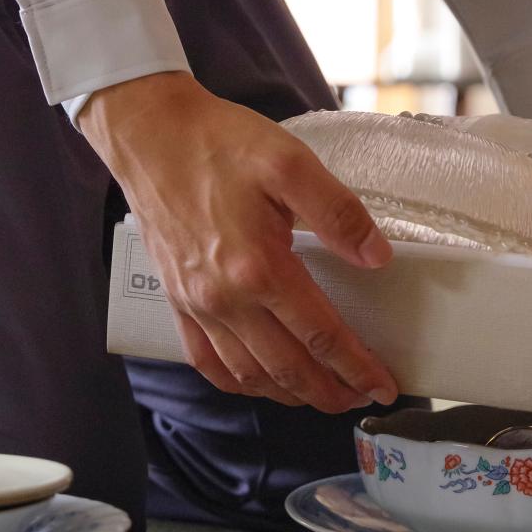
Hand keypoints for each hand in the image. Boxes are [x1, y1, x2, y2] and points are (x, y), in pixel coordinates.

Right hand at [81, 73, 397, 413]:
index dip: (357, 368)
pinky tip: (258, 382)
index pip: (320, 336)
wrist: (148, 132)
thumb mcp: (290, 162)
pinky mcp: (176, 299)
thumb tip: (377, 257)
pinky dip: (238, 383)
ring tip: (320, 394)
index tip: (382, 386)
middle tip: (360, 399)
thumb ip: (337, 212)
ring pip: (248, 375)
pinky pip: (206, 362)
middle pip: (287, 369)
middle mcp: (225, 297)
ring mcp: (196, 303)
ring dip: (289, 395)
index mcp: (259, 267)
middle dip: (330, 392)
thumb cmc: (217, 143)